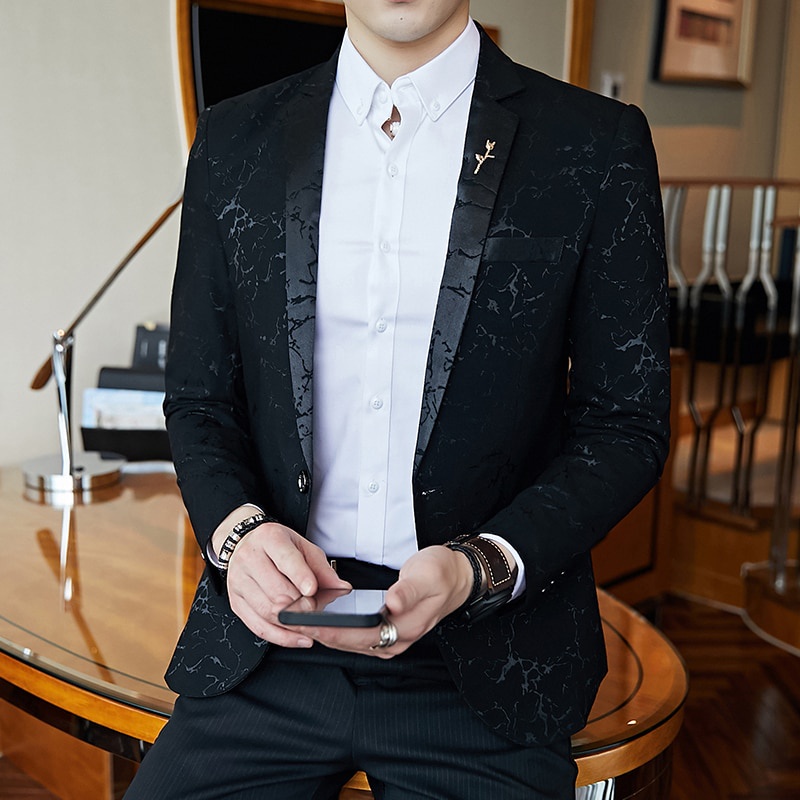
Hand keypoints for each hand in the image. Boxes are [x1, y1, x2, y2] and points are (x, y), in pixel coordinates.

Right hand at [217, 519, 350, 647]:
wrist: (246, 545)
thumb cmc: (277, 546)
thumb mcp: (303, 547)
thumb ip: (322, 568)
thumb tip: (341, 587)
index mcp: (269, 538)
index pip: (285, 559)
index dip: (300, 576)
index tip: (312, 590)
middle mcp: (250, 558)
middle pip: (277, 591)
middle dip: (301, 604)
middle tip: (316, 606)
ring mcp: (239, 581)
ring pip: (267, 611)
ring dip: (292, 622)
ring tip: (309, 621)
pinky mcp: (236, 602)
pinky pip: (258, 626)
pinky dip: (281, 636)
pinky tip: (298, 637)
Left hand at [293, 545, 474, 657]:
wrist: (457, 577)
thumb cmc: (441, 573)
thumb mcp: (427, 576)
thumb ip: (409, 591)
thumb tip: (391, 604)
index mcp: (405, 628)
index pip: (359, 635)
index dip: (332, 630)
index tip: (307, 624)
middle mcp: (396, 640)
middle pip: (350, 643)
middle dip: (319, 633)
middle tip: (291, 622)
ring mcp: (391, 638)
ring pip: (350, 642)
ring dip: (324, 633)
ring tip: (297, 622)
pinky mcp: (386, 631)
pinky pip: (355, 635)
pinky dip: (335, 629)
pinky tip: (319, 620)